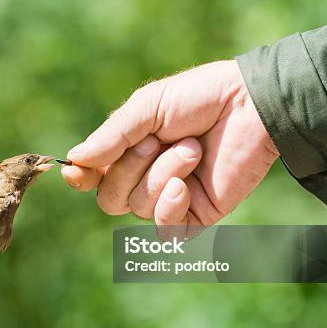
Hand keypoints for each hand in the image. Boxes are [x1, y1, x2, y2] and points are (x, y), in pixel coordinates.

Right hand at [62, 60, 278, 225]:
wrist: (252, 106)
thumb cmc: (198, 98)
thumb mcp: (147, 108)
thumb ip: (111, 137)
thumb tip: (74, 161)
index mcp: (130, 151)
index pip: (94, 178)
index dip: (82, 179)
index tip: (76, 172)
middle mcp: (146, 177)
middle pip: (110, 199)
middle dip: (128, 169)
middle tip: (156, 141)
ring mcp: (171, 198)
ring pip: (138, 207)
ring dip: (163, 174)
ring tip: (193, 148)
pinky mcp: (197, 214)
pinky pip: (166, 229)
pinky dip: (169, 207)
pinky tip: (184, 186)